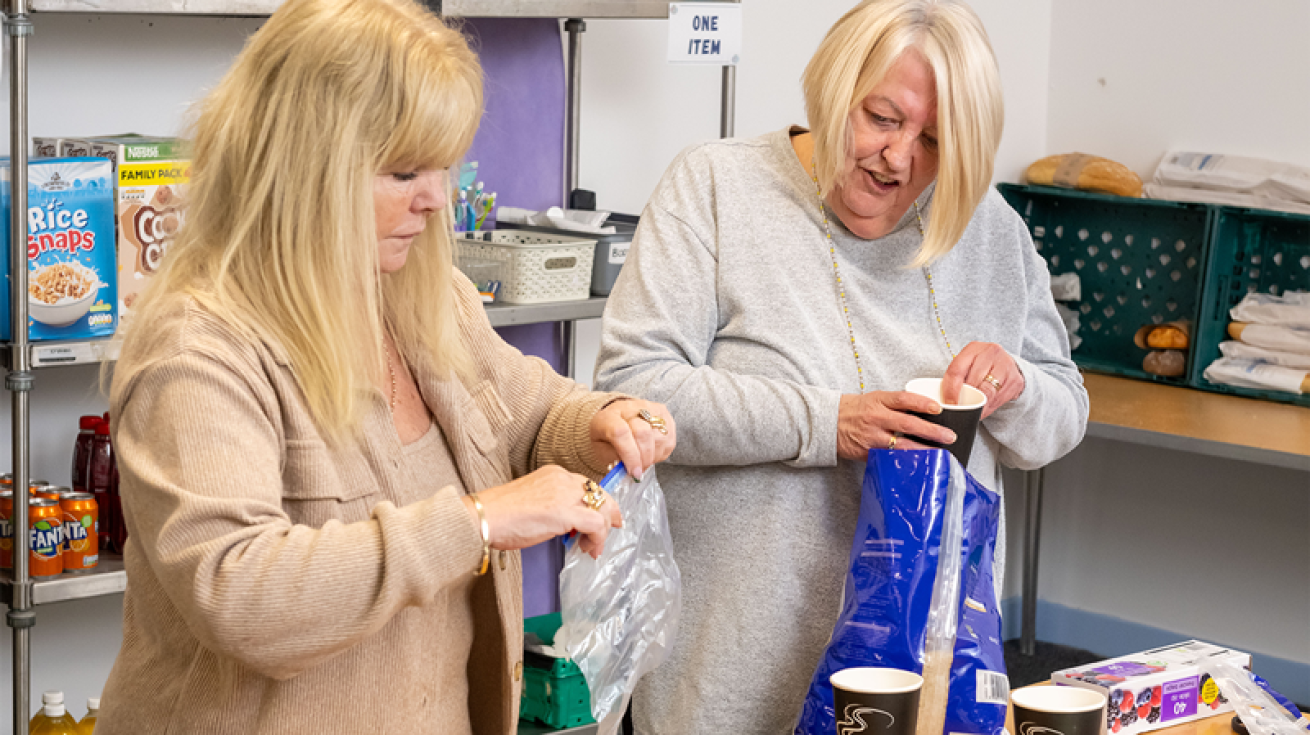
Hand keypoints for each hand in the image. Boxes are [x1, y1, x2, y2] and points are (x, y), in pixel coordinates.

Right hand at [465, 465, 622, 558]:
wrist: (485, 516)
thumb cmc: (501, 514)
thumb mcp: (534, 502)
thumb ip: (554, 506)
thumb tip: (569, 524)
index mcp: (554, 473)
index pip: (586, 485)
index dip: (599, 502)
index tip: (604, 517)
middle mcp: (563, 479)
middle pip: (600, 494)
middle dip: (610, 514)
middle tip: (612, 530)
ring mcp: (565, 494)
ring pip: (602, 509)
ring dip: (602, 531)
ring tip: (592, 547)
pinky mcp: (565, 512)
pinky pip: (596, 525)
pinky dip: (598, 539)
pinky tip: (590, 549)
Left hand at [588, 399, 676, 479]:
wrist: (618, 417)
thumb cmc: (608, 436)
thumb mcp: (601, 449)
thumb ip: (614, 458)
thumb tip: (631, 468)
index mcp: (609, 416)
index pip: (621, 433)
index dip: (630, 455)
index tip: (634, 472)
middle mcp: (629, 407)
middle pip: (643, 433)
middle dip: (644, 458)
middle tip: (640, 471)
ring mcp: (649, 408)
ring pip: (659, 437)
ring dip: (654, 456)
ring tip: (644, 462)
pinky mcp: (663, 412)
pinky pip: (669, 437)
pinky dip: (661, 451)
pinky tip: (652, 454)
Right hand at [836, 391, 958, 460]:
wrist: (828, 422)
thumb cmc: (855, 410)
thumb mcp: (874, 399)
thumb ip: (896, 404)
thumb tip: (925, 411)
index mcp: (879, 401)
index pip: (903, 399)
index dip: (922, 403)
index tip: (939, 409)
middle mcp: (876, 418)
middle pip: (908, 424)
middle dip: (931, 431)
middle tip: (949, 436)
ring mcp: (872, 437)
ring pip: (902, 446)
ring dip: (923, 450)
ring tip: (939, 454)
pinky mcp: (868, 453)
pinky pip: (890, 459)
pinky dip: (906, 462)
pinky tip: (919, 465)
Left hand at [941, 342, 1024, 418]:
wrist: (1006, 365)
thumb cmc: (980, 367)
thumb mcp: (967, 365)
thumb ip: (957, 378)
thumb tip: (946, 402)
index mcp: (974, 348)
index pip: (957, 370)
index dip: (950, 390)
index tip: (948, 404)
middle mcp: (991, 353)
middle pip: (973, 382)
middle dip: (965, 399)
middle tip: (959, 410)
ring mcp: (1006, 365)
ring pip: (986, 392)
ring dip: (977, 405)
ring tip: (971, 413)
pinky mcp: (1016, 379)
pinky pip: (998, 398)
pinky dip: (988, 408)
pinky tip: (983, 410)